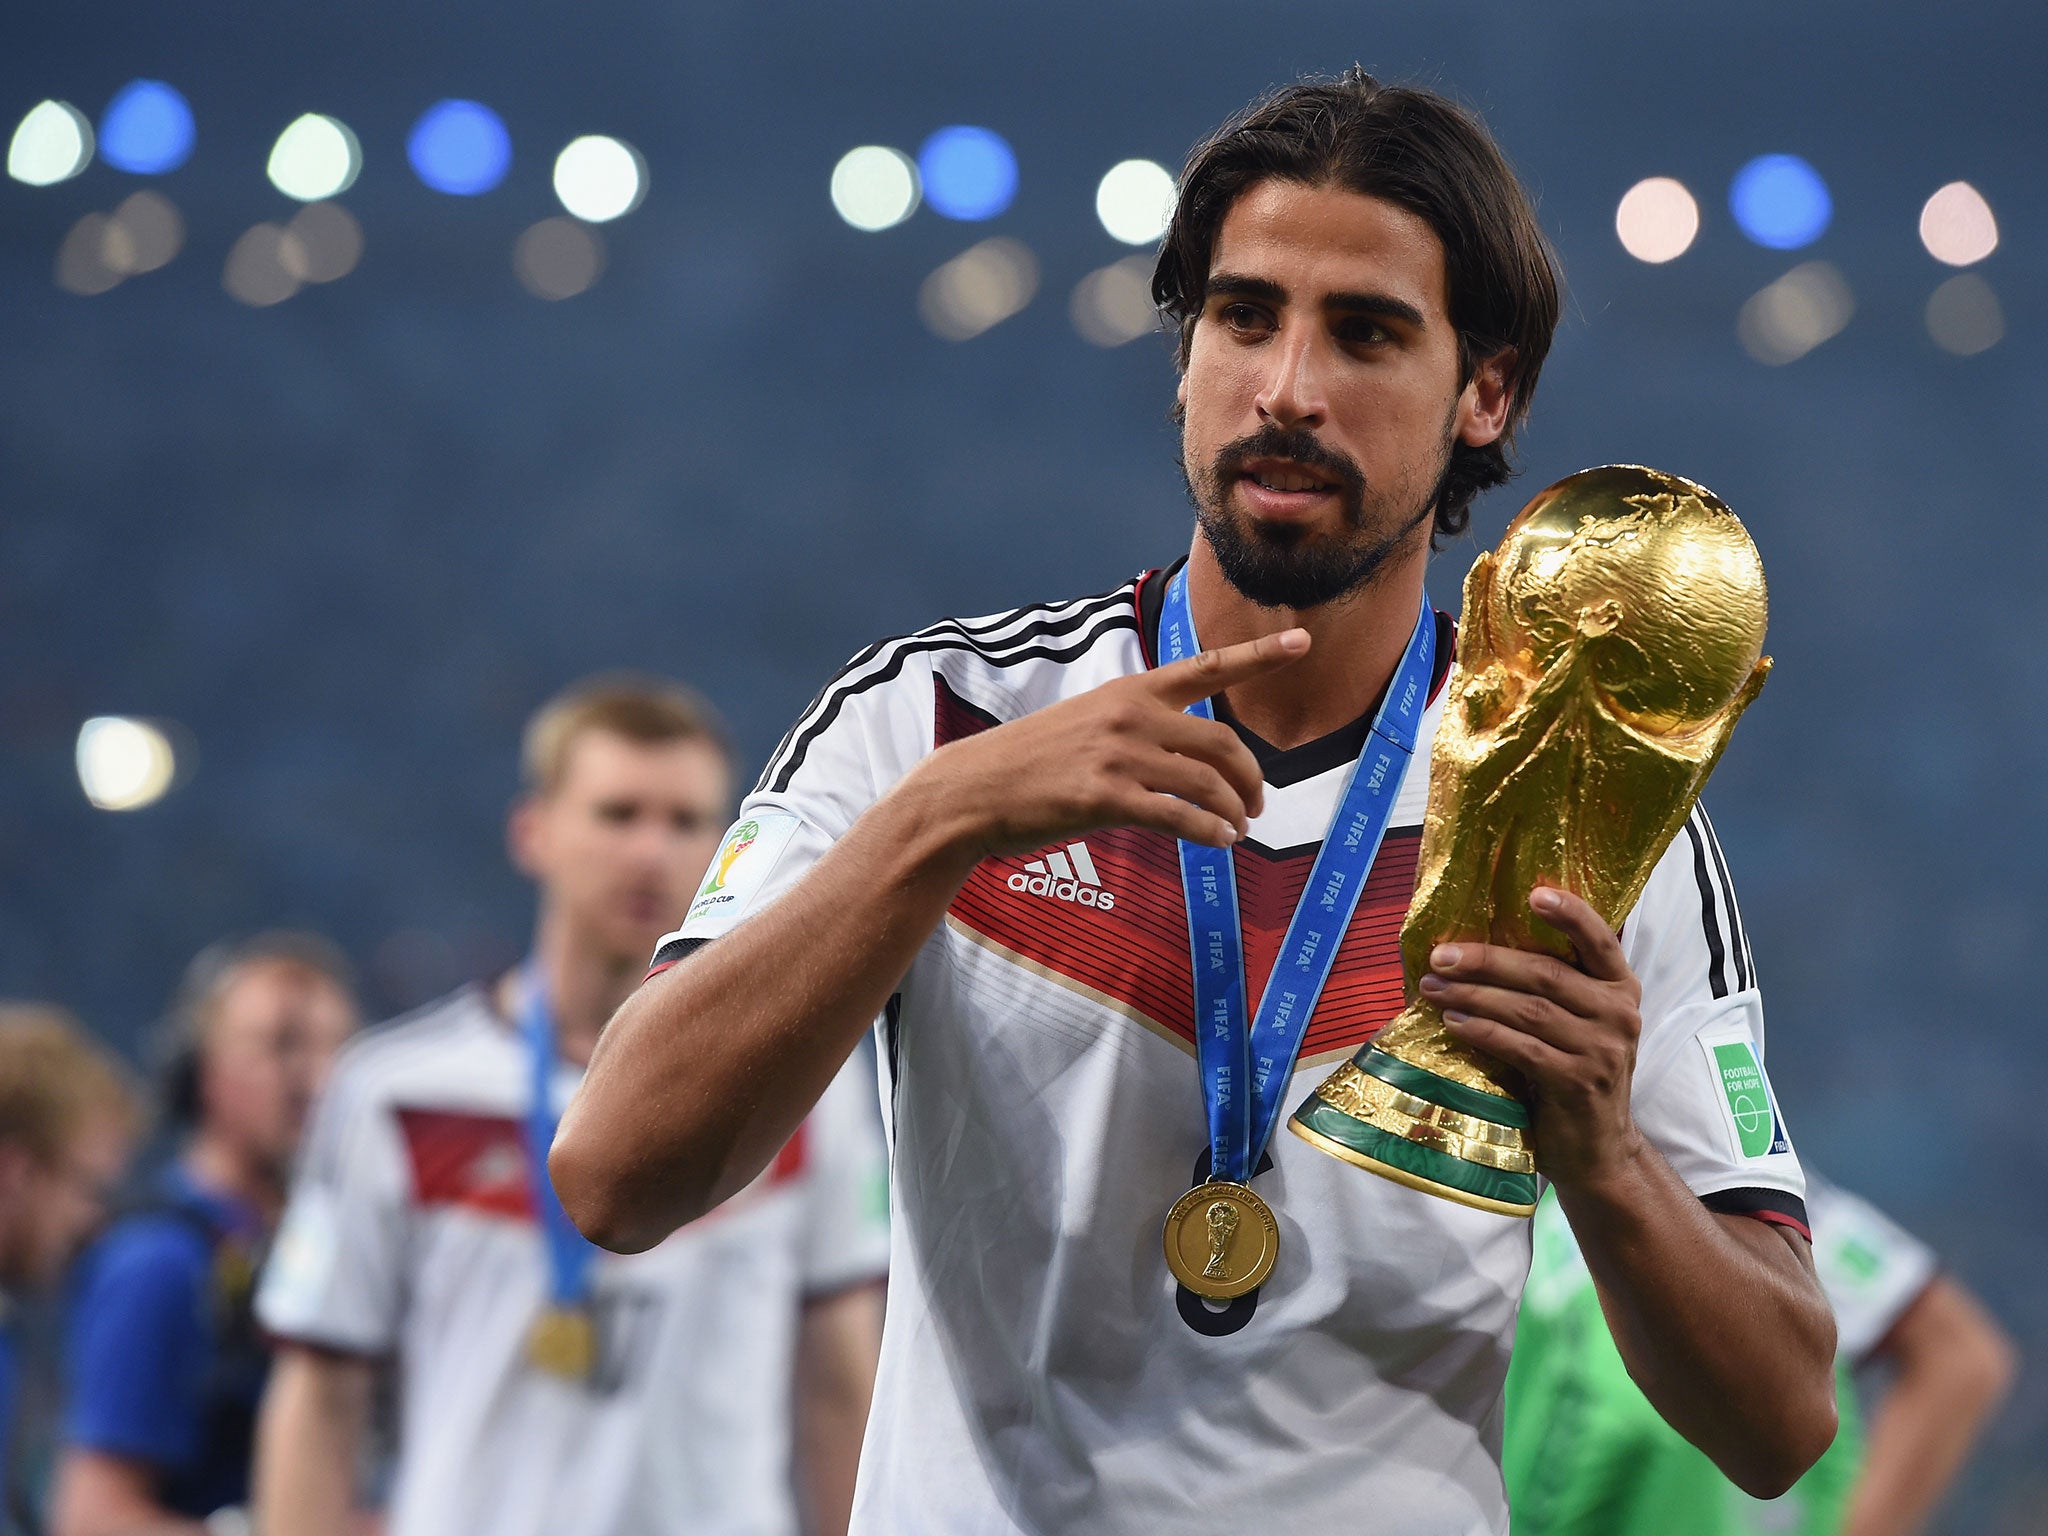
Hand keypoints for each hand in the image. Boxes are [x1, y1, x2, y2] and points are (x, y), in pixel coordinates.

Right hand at [904, 628, 1309, 859]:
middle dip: (1251, 776)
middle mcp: (1130, 716)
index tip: (1303, 638)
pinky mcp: (1106, 798)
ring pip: (1207, 783)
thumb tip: (1183, 759)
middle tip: (1258, 803)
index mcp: (1129, 691)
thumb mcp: (1084, 723)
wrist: (973, 789)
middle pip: (1222, 742)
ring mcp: (1119, 756)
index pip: (1206, 666)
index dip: (1260, 653)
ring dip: (1235, 811)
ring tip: (1238, 830)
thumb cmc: (1029, 762)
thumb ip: (1134, 728)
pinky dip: (1210, 831)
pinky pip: (1180, 816)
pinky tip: (1218, 841)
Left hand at [1417, 887, 1645, 1186]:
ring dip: (1474, 996)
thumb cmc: (1573, 1073)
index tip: (1533, 893)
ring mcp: (1603, 1050)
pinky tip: (1455, 1024)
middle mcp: (1619, 1013)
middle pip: (1545, 973)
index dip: (1570, 913)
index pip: (1599, 939)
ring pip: (1528, 1009)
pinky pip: (1522, 1047)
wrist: (1597, 1148)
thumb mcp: (1575, 1024)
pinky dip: (1484, 1032)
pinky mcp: (1579, 1082)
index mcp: (1620, 986)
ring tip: (1434, 989)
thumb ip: (1549, 987)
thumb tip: (1475, 947)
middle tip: (1441, 956)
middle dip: (1486, 960)